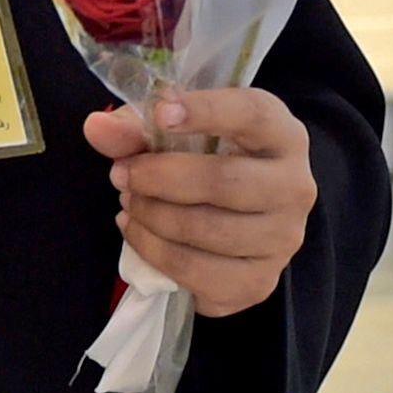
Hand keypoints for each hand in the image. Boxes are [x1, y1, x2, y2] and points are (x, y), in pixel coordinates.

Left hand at [82, 85, 314, 316]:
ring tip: (130, 203)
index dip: (206, 111)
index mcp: (283, 135)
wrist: (238, 226)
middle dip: (159, 178)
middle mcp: (295, 187)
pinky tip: (139, 233)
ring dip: (152, 216)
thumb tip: (96, 127)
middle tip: (122, 175)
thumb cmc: (208, 165)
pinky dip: (154, 252)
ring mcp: (282, 240)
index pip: (254, 114)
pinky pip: (196, 272)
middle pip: (224, 181)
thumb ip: (136, 129)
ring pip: (206, 230)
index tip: (160, 114)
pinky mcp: (259, 282)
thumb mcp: (178, 137)